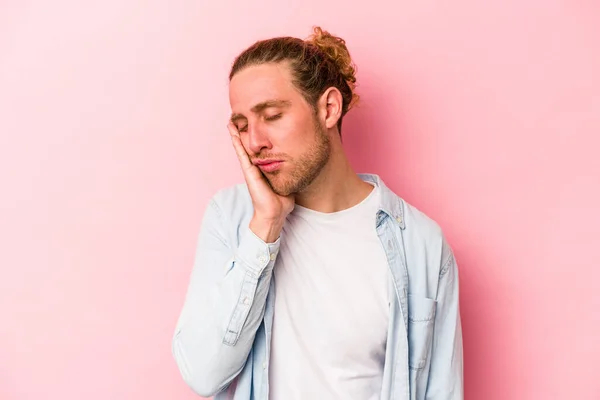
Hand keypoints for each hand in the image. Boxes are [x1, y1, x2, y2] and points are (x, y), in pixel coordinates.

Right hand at [228, 122, 294, 241]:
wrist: (275, 213)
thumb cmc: (282, 200)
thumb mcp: (288, 179)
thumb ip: (292, 170)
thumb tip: (301, 162)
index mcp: (264, 168)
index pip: (259, 149)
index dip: (257, 137)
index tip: (255, 124)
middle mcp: (255, 166)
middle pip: (248, 146)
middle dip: (243, 133)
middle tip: (238, 118)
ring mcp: (250, 168)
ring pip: (242, 147)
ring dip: (236, 134)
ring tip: (231, 122)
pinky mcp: (249, 171)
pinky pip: (242, 154)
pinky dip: (237, 143)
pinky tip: (233, 133)